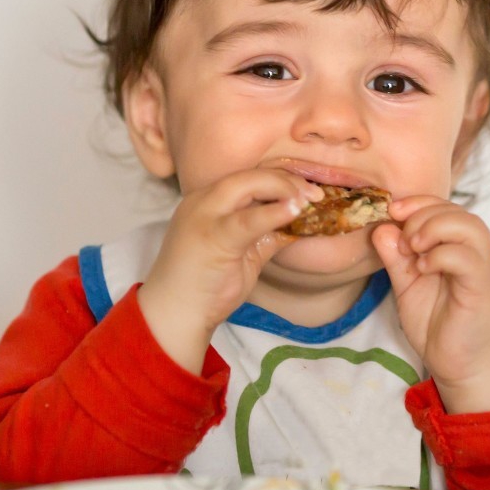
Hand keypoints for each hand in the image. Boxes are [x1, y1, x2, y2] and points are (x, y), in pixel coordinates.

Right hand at [138, 169, 323, 372]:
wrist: (175, 314)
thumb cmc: (205, 286)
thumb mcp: (242, 252)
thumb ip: (265, 234)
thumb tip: (298, 223)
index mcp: (206, 201)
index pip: (247, 178)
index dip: (280, 179)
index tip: (306, 191)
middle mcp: (202, 201)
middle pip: (250, 175)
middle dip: (286, 180)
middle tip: (314, 194)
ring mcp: (204, 215)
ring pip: (248, 185)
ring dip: (284, 189)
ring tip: (309, 200)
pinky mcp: (213, 236)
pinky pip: (249, 218)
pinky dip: (275, 211)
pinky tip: (295, 211)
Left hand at [370, 196, 489, 412]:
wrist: (464, 366)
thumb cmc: (440, 326)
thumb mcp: (407, 287)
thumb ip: (396, 259)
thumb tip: (381, 228)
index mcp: (456, 247)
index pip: (442, 207)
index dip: (417, 202)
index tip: (391, 211)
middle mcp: (473, 252)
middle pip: (456, 210)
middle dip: (421, 215)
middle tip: (403, 241)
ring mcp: (481, 269)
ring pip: (469, 226)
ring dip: (434, 228)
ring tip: (414, 248)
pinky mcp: (482, 288)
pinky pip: (468, 257)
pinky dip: (441, 255)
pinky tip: (423, 268)